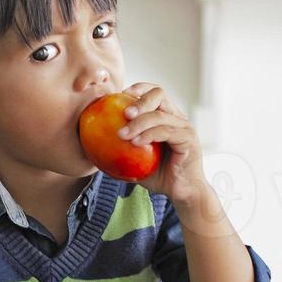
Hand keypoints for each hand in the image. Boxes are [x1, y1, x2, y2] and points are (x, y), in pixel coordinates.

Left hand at [116, 83, 210, 209]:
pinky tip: (135, 142)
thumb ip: (120, 150)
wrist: (182, 193)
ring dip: (139, 122)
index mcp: (166, 117)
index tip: (119, 94)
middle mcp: (177, 118)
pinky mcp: (188, 139)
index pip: (154, 93)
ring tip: (122, 134)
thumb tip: (92, 147)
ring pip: (160, 115)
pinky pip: (166, 132)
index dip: (138, 88)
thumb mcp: (135, 162)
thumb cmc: (159, 177)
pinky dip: (148, 135)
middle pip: (160, 94)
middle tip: (123, 113)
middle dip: (139, 100)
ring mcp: (184, 127)